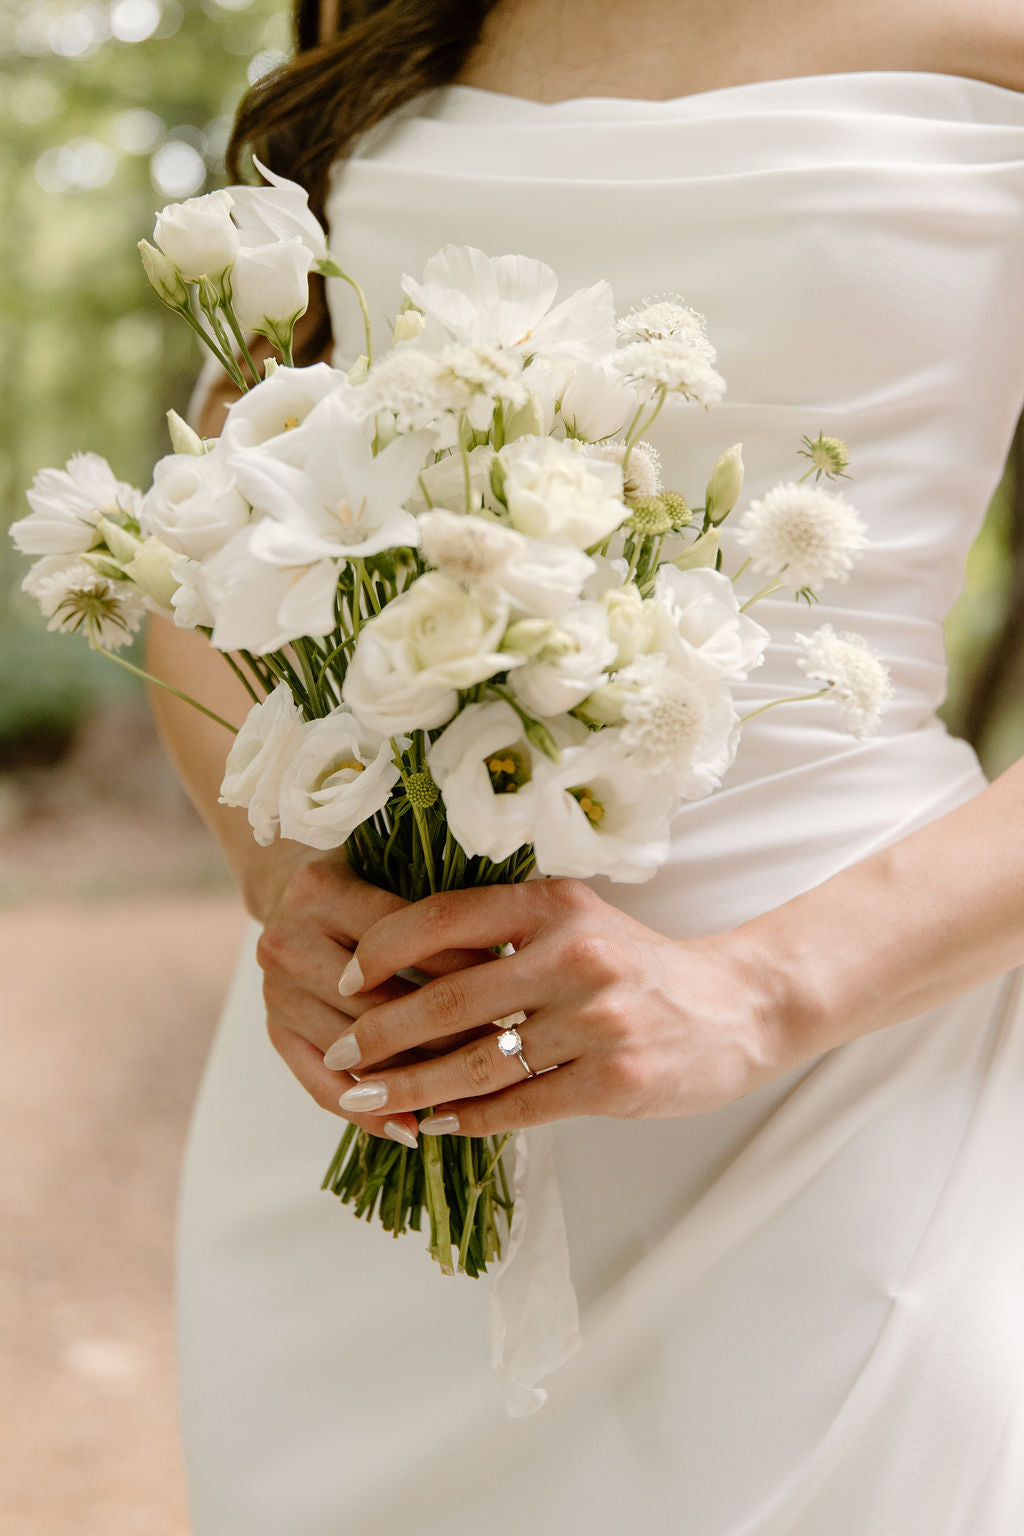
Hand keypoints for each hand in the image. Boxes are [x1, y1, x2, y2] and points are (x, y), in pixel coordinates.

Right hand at [255, 852, 500, 1146]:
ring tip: (472, 1091)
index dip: (458, 966)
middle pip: (376, 1002)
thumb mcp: (394, 872)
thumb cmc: (365, 880)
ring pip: (355, 1050)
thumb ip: (435, 906)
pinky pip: (321, 1085)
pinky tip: (410, 1128)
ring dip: (415, 1076)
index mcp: (320, 891)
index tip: (512, 988)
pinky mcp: (274, 1033)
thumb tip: (508, 955)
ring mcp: (275, 993)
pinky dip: (368, 1114)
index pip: (399, 940)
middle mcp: (287, 942)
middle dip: (445, 1028)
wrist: (291, 893)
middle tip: (501, 1048)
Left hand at [325, 878, 793, 1136]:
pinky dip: (470, 1119)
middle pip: (450, 999)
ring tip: (369, 1101)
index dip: (383, 950)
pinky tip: (435, 1124)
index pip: (445, 917)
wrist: (736, 1008)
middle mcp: (575, 954)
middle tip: (340, 1060)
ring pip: (479, 1062)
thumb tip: (396, 964)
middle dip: (380, 1035)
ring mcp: (599, 1018)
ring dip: (413, 1087)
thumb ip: (503, 934)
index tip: (344, 981)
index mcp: (553, 903)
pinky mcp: (616, 1078)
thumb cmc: (636, 965)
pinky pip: (521, 1106)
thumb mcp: (576, 921)